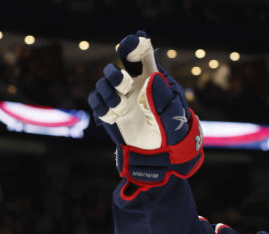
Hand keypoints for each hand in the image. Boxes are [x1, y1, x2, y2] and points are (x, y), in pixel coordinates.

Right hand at [88, 31, 203, 194]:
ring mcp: (119, 98)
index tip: (130, 48)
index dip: (133, 44)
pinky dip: (101, 106)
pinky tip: (113, 116)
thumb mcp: (173, 116)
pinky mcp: (108, 111)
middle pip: (114, 68)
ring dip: (109, 94)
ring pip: (102, 84)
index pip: (141, 52)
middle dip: (115, 75)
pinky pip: (95, 100)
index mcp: (151, 78)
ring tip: (121, 108)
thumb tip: (149, 79)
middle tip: (124, 84)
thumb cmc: (172, 131)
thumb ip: (163, 98)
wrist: (160, 154)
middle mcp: (133, 85)